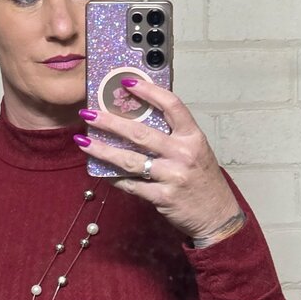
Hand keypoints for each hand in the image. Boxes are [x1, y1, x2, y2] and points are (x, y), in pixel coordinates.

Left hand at [76, 80, 241, 241]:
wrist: (217, 215)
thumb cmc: (202, 181)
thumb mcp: (196, 151)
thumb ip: (173, 137)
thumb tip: (139, 122)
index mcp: (192, 137)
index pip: (171, 105)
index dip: (149, 92)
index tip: (127, 83)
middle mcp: (183, 154)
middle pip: (140, 133)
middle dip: (110, 122)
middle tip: (89, 114)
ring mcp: (172, 176)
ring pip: (130, 160)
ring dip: (103, 150)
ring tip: (83, 142)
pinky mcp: (162, 197)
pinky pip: (132, 185)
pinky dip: (114, 178)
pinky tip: (101, 172)